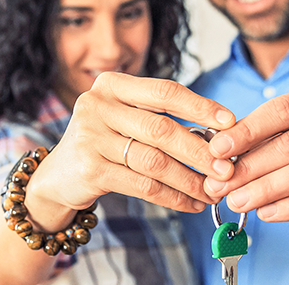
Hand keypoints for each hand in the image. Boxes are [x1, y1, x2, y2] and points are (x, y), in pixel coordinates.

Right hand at [24, 72, 236, 231]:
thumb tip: (220, 135)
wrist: (57, 177)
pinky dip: (172, 197)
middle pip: (162, 128)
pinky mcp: (90, 170)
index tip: (231, 122)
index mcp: (111, 85)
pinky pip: (142, 185)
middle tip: (227, 167)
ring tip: (212, 190)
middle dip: (200, 150)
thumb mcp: (126, 120)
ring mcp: (90, 137)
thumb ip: (161, 119)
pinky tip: (190, 203)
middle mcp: (97, 105)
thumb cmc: (104, 144)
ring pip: (154, 160)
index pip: (164, 91)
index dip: (201, 106)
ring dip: (189, 179)